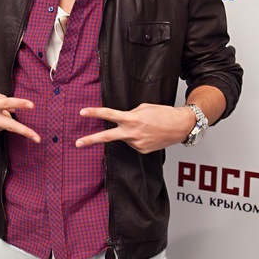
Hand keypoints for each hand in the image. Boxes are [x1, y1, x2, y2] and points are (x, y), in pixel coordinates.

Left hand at [75, 103, 195, 153]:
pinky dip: (137, 137)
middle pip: (107, 137)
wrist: (181, 126)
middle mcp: (132, 133)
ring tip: (145, 127)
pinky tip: (148, 134)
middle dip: (91, 140)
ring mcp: (137, 144)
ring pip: (124, 137)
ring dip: (128, 132)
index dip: (94, 113)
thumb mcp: (144, 107)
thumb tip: (122, 120)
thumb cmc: (164, 113)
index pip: (109, 115)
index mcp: (132, 119)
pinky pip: (133, 143)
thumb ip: (130, 113)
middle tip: (77, 143)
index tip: (82, 112)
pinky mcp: (142, 151)